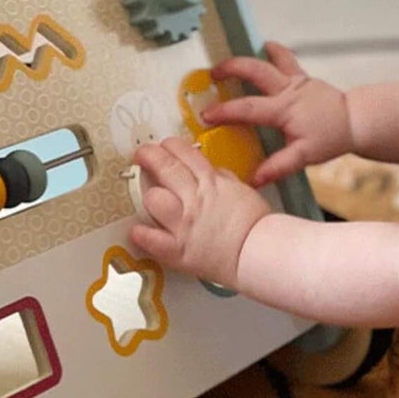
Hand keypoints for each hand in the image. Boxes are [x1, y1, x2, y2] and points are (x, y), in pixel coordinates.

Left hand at [129, 137, 270, 285]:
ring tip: (149, 198)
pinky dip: (141, 235)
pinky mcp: (179, 250)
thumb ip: (222, 178)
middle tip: (142, 155)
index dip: (169, 145)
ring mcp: (184, 224)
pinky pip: (152, 239)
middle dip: (148, 156)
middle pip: (165, 168)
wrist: (260, 252)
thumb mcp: (241, 190)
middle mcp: (195, 200)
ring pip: (154, 199)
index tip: (162, 146)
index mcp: (212, 183)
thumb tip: (210, 170)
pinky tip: (137, 231)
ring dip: (149, 197)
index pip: (184, 154)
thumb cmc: (255, 225)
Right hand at [200, 41, 351, 186]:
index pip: (248, 108)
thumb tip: (254, 178)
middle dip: (231, 69)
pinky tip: (265, 46)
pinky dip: (275, 51)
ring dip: (249, 57)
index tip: (205, 115)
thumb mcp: (304, 156)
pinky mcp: (303, 76)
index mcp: (284, 110)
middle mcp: (288, 90)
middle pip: (255, 70)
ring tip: (229, 59)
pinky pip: (286, 59)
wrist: (355, 121)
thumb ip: (279, 166)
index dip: (224, 111)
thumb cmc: (330, 138)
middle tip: (211, 74)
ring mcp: (296, 79)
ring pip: (269, 61)